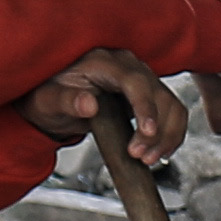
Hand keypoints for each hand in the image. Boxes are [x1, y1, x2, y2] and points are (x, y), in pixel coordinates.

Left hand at [21, 46, 192, 162]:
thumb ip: (66, 100)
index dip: (145, 106)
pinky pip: (172, 114)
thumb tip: (89, 103)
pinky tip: (160, 152)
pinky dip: (171, 135)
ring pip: (172, 107)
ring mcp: (142, 80)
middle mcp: (128, 67)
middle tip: (141, 156)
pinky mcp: (150, 96)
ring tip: (149, 158)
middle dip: (157, 130)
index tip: (147, 132)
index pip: (135, 81)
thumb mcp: (48, 101)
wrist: (55, 105)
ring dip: (167, 136)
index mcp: (103, 62)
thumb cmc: (49, 98)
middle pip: (159, 95)